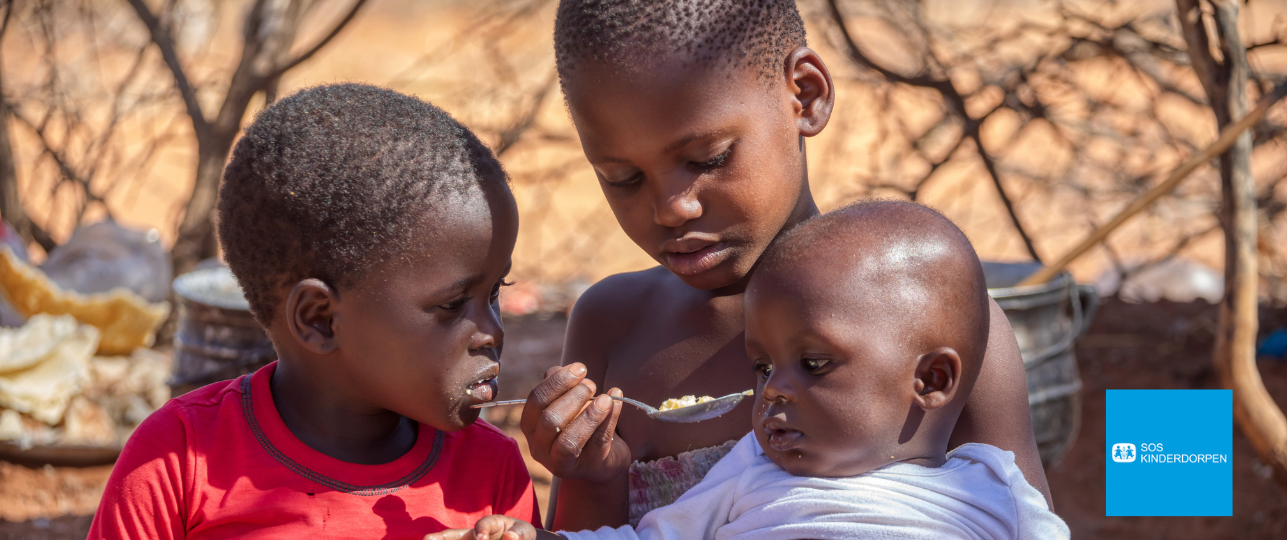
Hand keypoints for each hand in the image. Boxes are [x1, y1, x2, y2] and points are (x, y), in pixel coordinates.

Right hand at [424, 515, 537, 539]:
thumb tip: (510, 537)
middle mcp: (473, 536)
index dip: (482, 531)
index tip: (482, 539)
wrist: (519, 539)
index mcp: (490, 524)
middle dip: (439, 538)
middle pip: (453, 535)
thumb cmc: (519, 534)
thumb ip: (519, 533)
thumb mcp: (525, 532)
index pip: (484, 524)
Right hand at [520, 363, 631, 482]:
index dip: (557, 382)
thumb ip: (561, 387)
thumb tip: (561, 370)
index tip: (580, 368)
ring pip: (569, 441)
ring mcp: (560, 463)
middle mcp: (539, 447)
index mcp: (530, 425)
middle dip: (574, 397)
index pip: (536, 400)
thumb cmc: (580, 424)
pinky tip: (616, 402)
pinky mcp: (586, 469)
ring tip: (605, 399)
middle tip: (592, 385)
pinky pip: (597, 444)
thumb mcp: (567, 403)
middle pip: (550, 419)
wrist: (601, 459)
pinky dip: (609, 420)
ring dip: (590, 415)